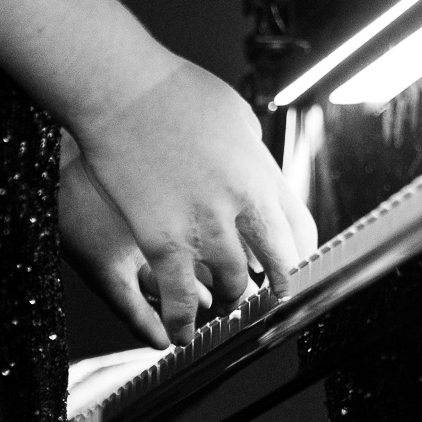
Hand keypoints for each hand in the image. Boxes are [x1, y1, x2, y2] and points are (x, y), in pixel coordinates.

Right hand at [75, 60, 319, 344]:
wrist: (122, 90)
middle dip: (276, 286)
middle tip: (269, 295)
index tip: (290, 264)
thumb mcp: (234, 115)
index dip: (297, 255)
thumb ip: (251, 152)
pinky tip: (181, 331)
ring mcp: (204, 225)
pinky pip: (180, 297)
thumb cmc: (173, 92)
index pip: (299, 229)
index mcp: (262, 172)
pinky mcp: (164, 240)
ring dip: (228, 298)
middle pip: (278, 264)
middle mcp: (243, 203)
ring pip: (232, 284)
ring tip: (221, 302)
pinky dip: (183, 321)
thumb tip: (257, 168)